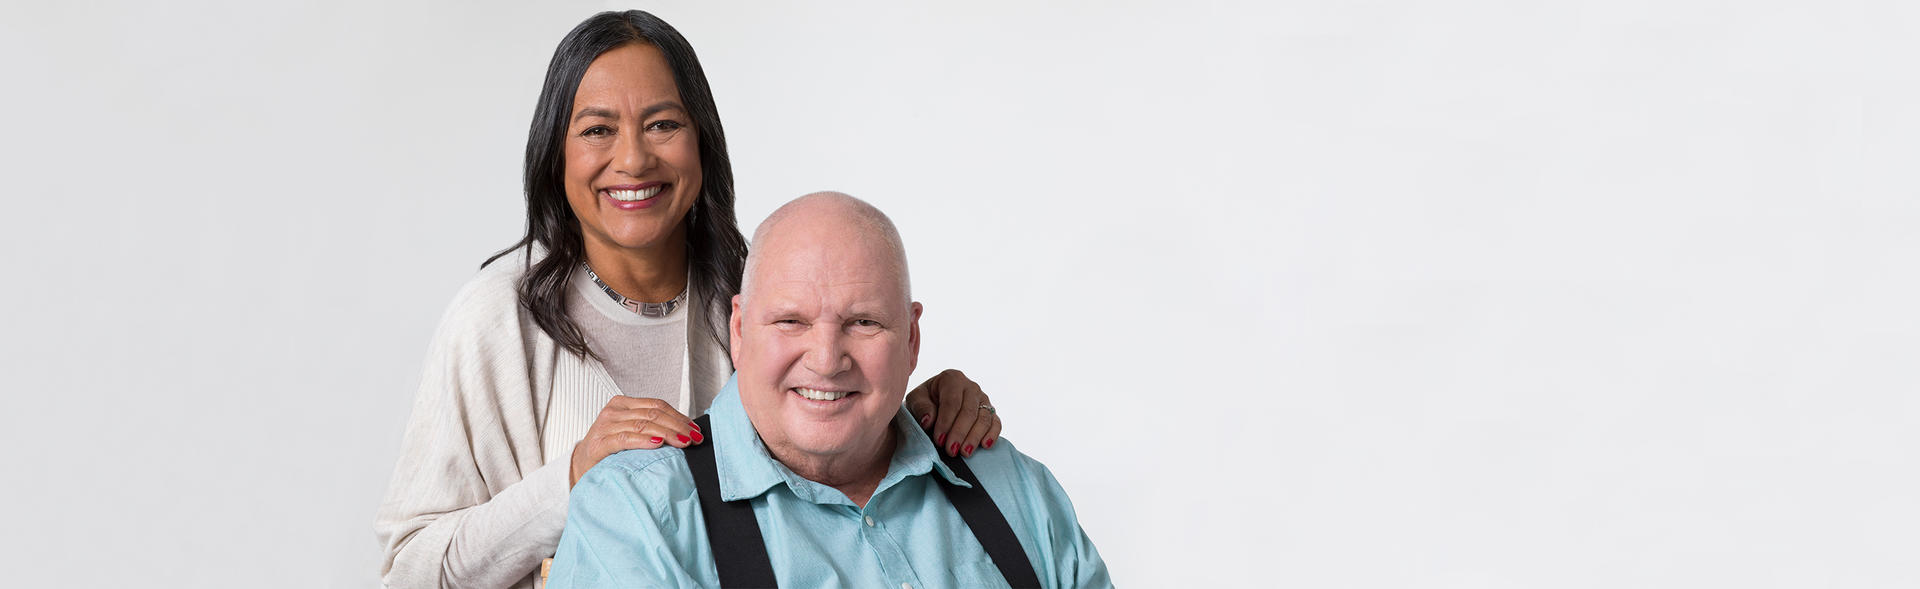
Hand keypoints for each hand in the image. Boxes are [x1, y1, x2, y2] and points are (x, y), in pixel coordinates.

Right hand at [570, 396, 701, 486]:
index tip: (696, 429)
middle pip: (653, 414)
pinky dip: (643, 440)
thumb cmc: (610, 450)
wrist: (582, 466)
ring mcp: (605, 426)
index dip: (679, 416)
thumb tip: (686, 430)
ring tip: (683, 442)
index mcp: (623, 404)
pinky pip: (625, 439)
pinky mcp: (600, 443)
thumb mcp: (630, 432)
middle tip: (695, 438)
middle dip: (678, 426)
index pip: (657, 405)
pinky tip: (657, 444)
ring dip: (667, 433)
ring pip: (643, 424)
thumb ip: (651, 427)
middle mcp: (614, 411)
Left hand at [904, 369, 1001, 457]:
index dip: (946, 422)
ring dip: (974, 437)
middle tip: (951, 451)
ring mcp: (983, 399)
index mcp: (952, 379)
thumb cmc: (925, 401)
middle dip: (960, 433)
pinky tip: (985, 445)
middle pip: (968, 411)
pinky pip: (996, 422)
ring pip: (983, 418)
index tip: (940, 440)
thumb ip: (921, 408)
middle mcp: (970, 387)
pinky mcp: (991, 411)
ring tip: (965, 453)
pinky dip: (993, 434)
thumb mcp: (916, 399)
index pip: (951, 402)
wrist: (935, 402)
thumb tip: (929, 421)